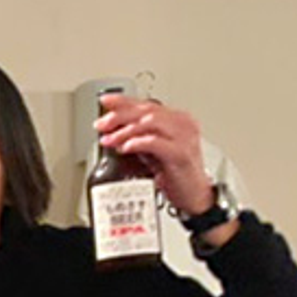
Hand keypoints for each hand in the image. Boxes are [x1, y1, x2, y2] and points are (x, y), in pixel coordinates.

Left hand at [94, 92, 215, 217]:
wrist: (194, 195)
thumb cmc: (175, 173)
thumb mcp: (152, 151)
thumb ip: (137, 137)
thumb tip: (113, 130)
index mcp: (177, 119)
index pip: (147, 104)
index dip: (124, 101)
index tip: (105, 101)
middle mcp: (183, 123)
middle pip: (147, 111)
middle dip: (120, 116)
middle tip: (102, 124)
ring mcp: (184, 137)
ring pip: (151, 123)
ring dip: (125, 130)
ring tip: (109, 139)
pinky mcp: (180, 154)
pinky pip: (156, 143)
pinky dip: (138, 143)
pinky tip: (125, 147)